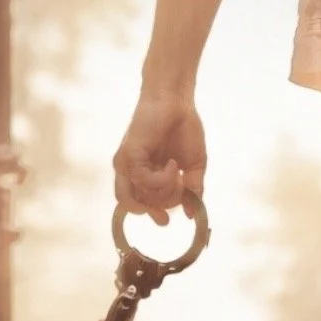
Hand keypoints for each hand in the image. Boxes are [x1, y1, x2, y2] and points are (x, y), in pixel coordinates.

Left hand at [113, 90, 205, 225]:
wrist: (177, 100)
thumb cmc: (183, 128)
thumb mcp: (194, 166)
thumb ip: (192, 191)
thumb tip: (193, 215)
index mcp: (142, 175)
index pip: (138, 205)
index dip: (151, 214)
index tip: (165, 220)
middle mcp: (129, 171)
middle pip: (142, 206)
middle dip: (167, 203)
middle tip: (183, 185)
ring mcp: (126, 164)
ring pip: (140, 198)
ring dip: (164, 193)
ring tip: (177, 175)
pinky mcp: (128, 155)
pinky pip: (143, 181)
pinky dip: (163, 179)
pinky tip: (173, 165)